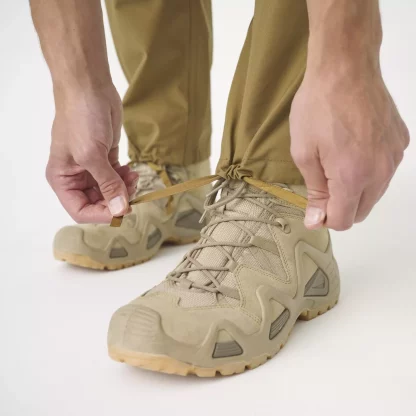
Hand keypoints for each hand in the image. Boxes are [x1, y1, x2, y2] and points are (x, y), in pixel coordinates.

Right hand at [46, 84, 137, 222]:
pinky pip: (117, 178)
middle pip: (98, 203)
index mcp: (63, 180)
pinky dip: (126, 179)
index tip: (122, 209)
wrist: (89, 87)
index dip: (101, 214)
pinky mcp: (106, 158)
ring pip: (110, 192)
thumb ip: (107, 184)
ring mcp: (92, 169)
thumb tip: (120, 210)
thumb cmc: (81, 118)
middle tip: (131, 191)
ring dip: (124, 190)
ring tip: (133, 177)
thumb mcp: (92, 155)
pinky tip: (132, 171)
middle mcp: (76, 178)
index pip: (81, 211)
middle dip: (117, 200)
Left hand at [290, 70, 408, 230]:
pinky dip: (369, 169)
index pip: (343, 220)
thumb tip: (316, 221)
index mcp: (352, 177)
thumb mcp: (304, 153)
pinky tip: (355, 147)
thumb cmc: (318, 108)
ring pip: (374, 193)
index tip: (314, 203)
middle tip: (322, 181)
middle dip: (340, 206)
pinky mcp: (400, 141)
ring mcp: (394, 156)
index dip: (325, 217)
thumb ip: (315, 192)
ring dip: (355, 189)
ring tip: (337, 161)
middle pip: (361, 211)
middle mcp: (380, 171)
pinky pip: (384, 170)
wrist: (345, 67)